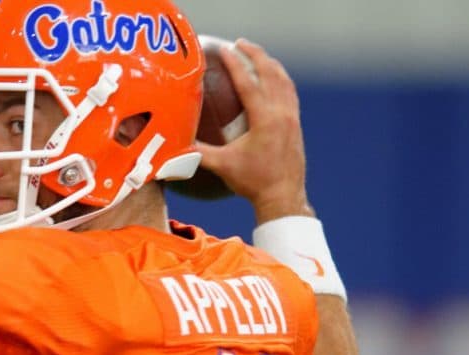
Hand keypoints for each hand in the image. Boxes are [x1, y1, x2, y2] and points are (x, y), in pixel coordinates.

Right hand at [196, 39, 311, 222]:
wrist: (283, 196)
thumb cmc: (253, 182)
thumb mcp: (223, 166)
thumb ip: (198, 154)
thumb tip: (173, 149)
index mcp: (264, 120)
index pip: (249, 83)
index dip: (235, 64)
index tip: (226, 49)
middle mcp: (281, 114)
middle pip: (270, 73)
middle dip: (256, 55)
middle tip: (240, 43)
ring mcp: (291, 117)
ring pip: (283, 80)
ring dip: (269, 64)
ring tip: (256, 54)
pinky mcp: (295, 123)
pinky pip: (289, 92)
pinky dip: (280, 79)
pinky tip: (273, 77)